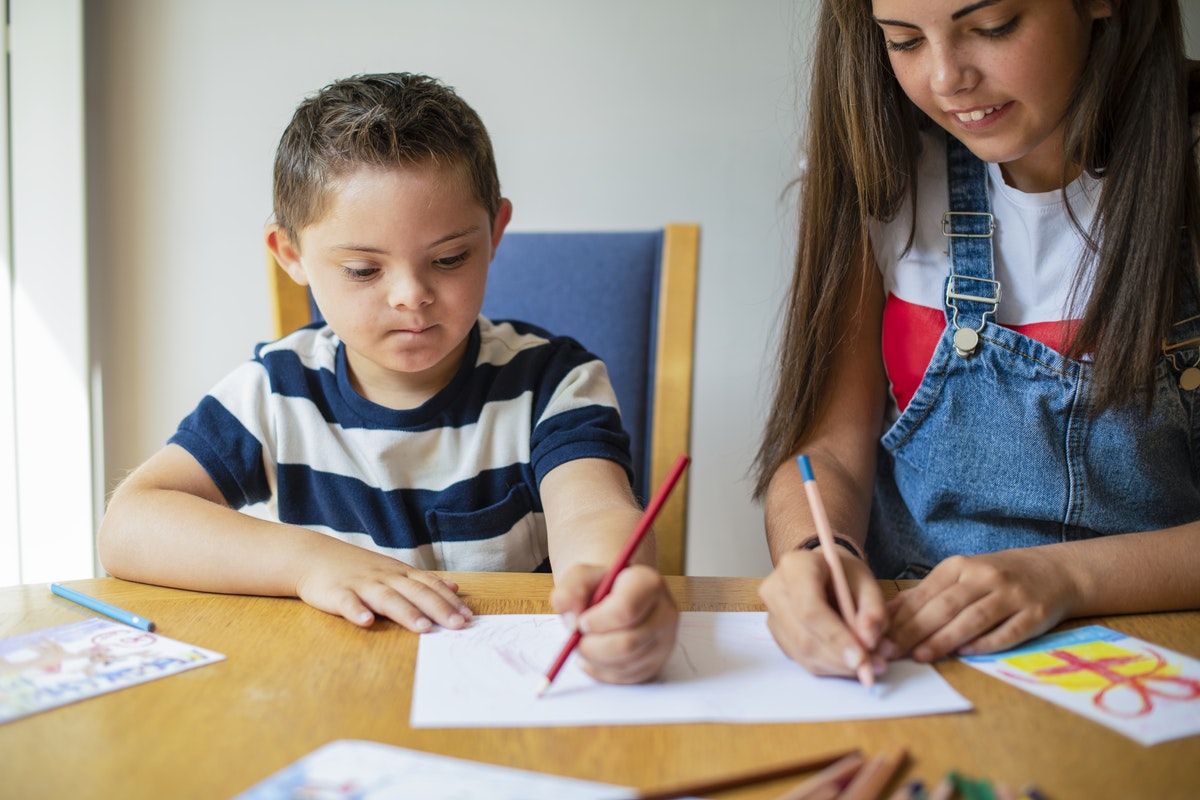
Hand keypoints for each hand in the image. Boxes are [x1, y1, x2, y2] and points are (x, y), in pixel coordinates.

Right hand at [293, 535, 472, 632]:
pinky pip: (348, 602)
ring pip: (387, 598)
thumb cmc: (359, 568)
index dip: (449, 601)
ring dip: (406, 612)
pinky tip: (366, 622)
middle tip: (458, 625)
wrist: (315, 556)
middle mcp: (385, 578)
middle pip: (415, 593)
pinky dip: (357, 611)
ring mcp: (361, 584)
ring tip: (424, 628)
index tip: (469, 617)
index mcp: (399, 574)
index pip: (430, 586)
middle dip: (438, 609)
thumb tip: (455, 587)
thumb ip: (423, 581)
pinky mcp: (336, 593)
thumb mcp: (395, 571)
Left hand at [550, 563, 678, 683]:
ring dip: (595, 660)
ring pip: (626, 664)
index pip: (626, 610)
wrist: (617, 594)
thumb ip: (569, 592)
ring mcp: (664, 640)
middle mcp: (664, 612)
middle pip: (627, 644)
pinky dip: (602, 672)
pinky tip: (593, 657)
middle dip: (593, 647)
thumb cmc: (599, 585)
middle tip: (577, 640)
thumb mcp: (579, 576)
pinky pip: (627, 678)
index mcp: (647, 583)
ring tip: (584, 645)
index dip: (597, 621)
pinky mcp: (657, 662)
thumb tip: (573, 621)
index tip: (581, 621)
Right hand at [759, 547, 886, 677]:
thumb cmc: (843, 573)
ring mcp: (773, 616)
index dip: (835, 636)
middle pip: (804, 637)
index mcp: (796, 567)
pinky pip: (804, 660)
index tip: (861, 657)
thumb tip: (868, 641)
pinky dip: (831, 666)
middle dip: (841, 658)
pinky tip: (850, 661)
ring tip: (870, 664)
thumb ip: (874, 610)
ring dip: (839, 666)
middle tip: (873, 666)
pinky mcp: (779, 636)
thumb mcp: (867, 582)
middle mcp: (776, 591)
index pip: (810, 609)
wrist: (824, 572)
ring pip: (804, 654)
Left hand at [880, 549, 1080, 662]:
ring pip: (972, 618)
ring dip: (944, 639)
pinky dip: (985, 643)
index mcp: (960, 566)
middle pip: (945, 606)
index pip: (925, 594)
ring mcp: (1012, 595)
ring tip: (920, 656)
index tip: (877, 636)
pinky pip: (1007, 631)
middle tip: (890, 651)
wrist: (1054, 571)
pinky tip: (965, 653)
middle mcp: (985, 577)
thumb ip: (926, 594)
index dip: (900, 617)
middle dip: (913, 630)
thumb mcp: (960, 575)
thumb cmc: (996, 577)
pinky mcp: (1035, 614)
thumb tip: (887, 614)